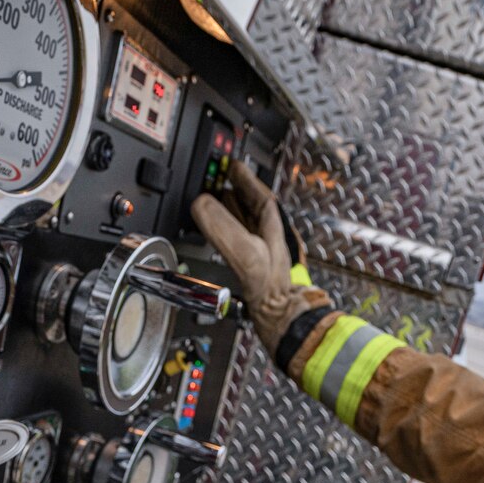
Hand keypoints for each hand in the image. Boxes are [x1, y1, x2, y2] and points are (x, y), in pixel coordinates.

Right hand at [190, 162, 332, 363]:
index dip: (244, 176)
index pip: (259, 191)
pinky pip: (241, 236)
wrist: (281, 320)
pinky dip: (228, 228)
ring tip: (216, 197)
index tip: (231, 162)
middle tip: (218, 177)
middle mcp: (271, 234)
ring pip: (247, 219)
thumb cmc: (273, 291)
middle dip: (234, 189)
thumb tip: (202, 204)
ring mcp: (264, 249)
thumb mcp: (246, 253)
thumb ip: (223, 227)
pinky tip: (220, 231)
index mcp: (273, 224)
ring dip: (230, 208)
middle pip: (252, 203)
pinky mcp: (256, 264)